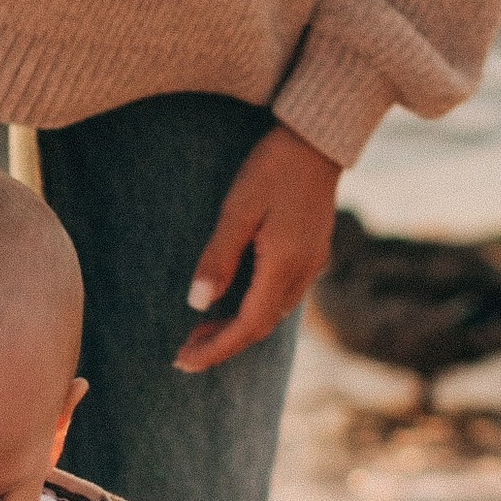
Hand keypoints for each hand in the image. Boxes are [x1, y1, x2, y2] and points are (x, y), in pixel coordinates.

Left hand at [175, 120, 339, 375]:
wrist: (317, 139)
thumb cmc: (273, 168)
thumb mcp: (237, 209)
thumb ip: (218, 258)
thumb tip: (198, 304)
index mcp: (285, 265)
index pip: (248, 325)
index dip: (216, 348)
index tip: (183, 361)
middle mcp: (304, 271)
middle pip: (262, 325)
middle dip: (223, 343)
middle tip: (185, 352)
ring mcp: (312, 262)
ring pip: (274, 312)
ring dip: (239, 327)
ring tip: (202, 330)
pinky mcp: (313, 250)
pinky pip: (283, 293)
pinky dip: (255, 307)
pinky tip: (234, 299)